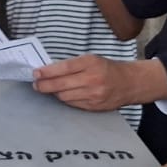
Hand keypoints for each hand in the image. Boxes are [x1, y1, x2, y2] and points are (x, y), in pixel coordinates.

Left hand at [32, 56, 166, 111]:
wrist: (130, 83)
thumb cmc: (107, 68)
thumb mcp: (91, 59)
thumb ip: (72, 65)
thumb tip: (48, 71)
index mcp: (91, 63)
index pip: (64, 68)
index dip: (47, 72)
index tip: (36, 73)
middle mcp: (93, 79)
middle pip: (61, 85)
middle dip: (44, 85)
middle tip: (36, 84)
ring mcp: (94, 95)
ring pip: (64, 96)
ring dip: (54, 93)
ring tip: (49, 88)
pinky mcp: (94, 107)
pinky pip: (73, 104)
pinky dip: (66, 99)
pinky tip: (63, 94)